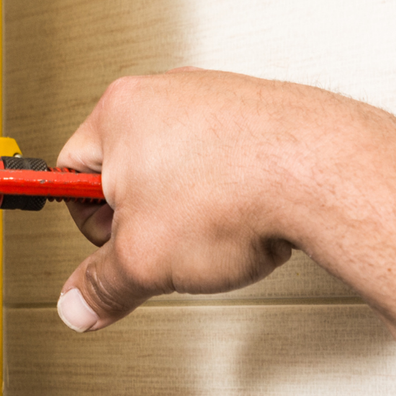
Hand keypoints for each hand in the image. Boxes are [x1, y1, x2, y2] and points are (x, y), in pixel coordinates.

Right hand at [53, 71, 395, 331]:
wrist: (326, 174)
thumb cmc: (239, 192)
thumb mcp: (145, 261)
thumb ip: (103, 286)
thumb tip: (83, 303)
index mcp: (118, 113)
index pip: (68, 175)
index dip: (87, 226)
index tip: (101, 247)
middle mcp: (164, 92)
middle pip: (126, 171)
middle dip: (142, 218)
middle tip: (163, 247)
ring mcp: (215, 96)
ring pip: (178, 167)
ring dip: (187, 206)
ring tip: (212, 232)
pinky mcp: (259, 110)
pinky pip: (226, 159)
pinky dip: (230, 191)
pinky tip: (246, 215)